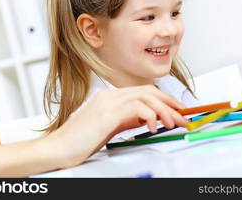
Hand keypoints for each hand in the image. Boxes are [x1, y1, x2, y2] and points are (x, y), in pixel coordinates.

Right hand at [44, 85, 189, 167]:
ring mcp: (108, 102)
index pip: (143, 92)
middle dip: (170, 104)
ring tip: (173, 123)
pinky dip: (149, 115)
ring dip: (164, 110)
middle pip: (148, 92)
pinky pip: (136, 107)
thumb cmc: (79, 142)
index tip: (177, 110)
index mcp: (110, 98)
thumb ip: (126, 120)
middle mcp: (110, 96)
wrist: (57, 149)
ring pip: (145, 97)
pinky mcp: (106, 113)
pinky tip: (153, 127)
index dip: (164, 100)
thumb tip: (146, 118)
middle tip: (183, 117)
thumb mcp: (108, 128)